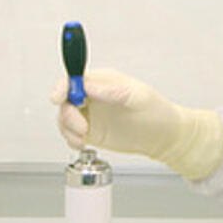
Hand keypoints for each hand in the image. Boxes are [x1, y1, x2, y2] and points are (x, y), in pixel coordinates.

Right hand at [50, 68, 222, 180]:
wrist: (164, 137)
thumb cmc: (157, 112)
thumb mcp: (139, 97)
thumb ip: (113, 91)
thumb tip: (89, 86)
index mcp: (102, 82)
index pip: (74, 79)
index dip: (62, 87)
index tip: (58, 97)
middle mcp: (93, 96)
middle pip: (65, 100)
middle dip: (67, 114)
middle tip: (83, 127)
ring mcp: (91, 114)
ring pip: (65, 119)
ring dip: (68, 129)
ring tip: (84, 137)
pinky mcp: (91, 132)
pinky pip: (71, 134)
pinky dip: (71, 140)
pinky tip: (82, 143)